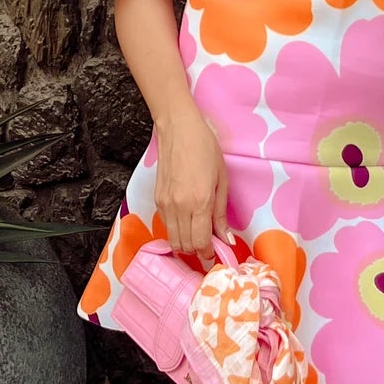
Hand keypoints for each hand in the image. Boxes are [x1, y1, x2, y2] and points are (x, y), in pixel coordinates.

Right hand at [153, 105, 229, 260]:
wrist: (179, 129)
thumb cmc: (205, 149)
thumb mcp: (222, 179)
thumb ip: (221, 214)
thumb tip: (227, 240)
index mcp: (200, 202)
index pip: (200, 243)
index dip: (208, 254)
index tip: (215, 254)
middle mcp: (179, 206)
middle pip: (185, 246)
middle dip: (197, 251)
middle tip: (208, 244)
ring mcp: (165, 203)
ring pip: (172, 240)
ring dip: (185, 243)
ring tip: (197, 234)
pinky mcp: (156, 199)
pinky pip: (166, 225)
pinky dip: (176, 230)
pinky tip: (186, 220)